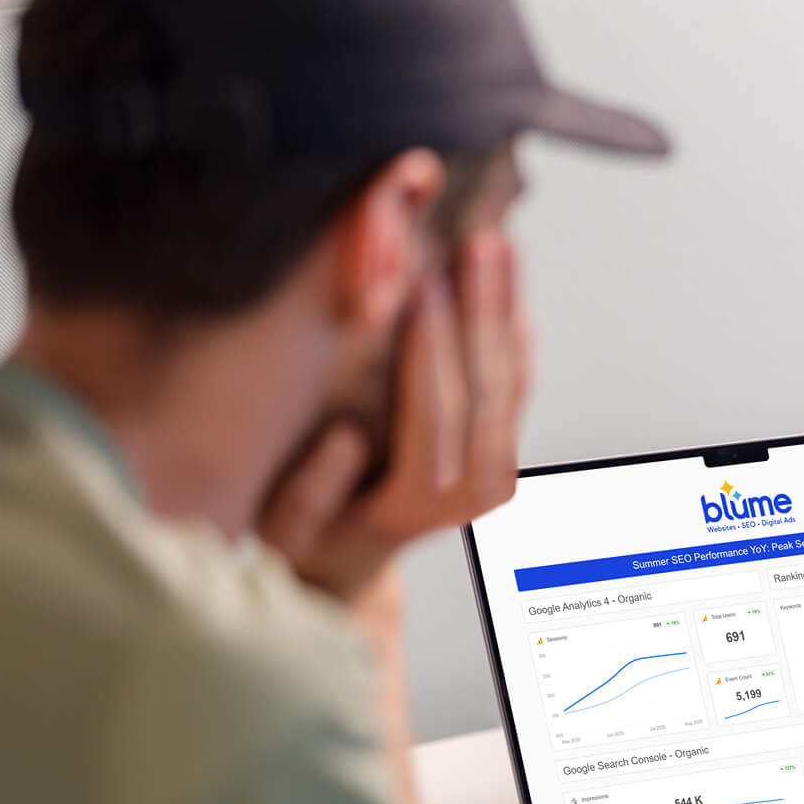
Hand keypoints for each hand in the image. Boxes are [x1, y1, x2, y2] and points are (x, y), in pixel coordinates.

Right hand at [260, 229, 531, 605]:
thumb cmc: (307, 536)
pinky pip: (517, 387)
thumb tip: (345, 441)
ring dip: (506, 308)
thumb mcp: (286, 528)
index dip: (432, 347)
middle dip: (481, 310)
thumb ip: (310, 494)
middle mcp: (471, 492)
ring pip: (510, 382)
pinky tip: (513, 288)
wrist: (348, 559)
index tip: (423, 283)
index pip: (435, 414)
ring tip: (501, 246)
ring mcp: (495, 475)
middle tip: (479, 244)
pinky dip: (515, 333)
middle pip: (486, 390)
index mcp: (417, 503)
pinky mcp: (502, 454)